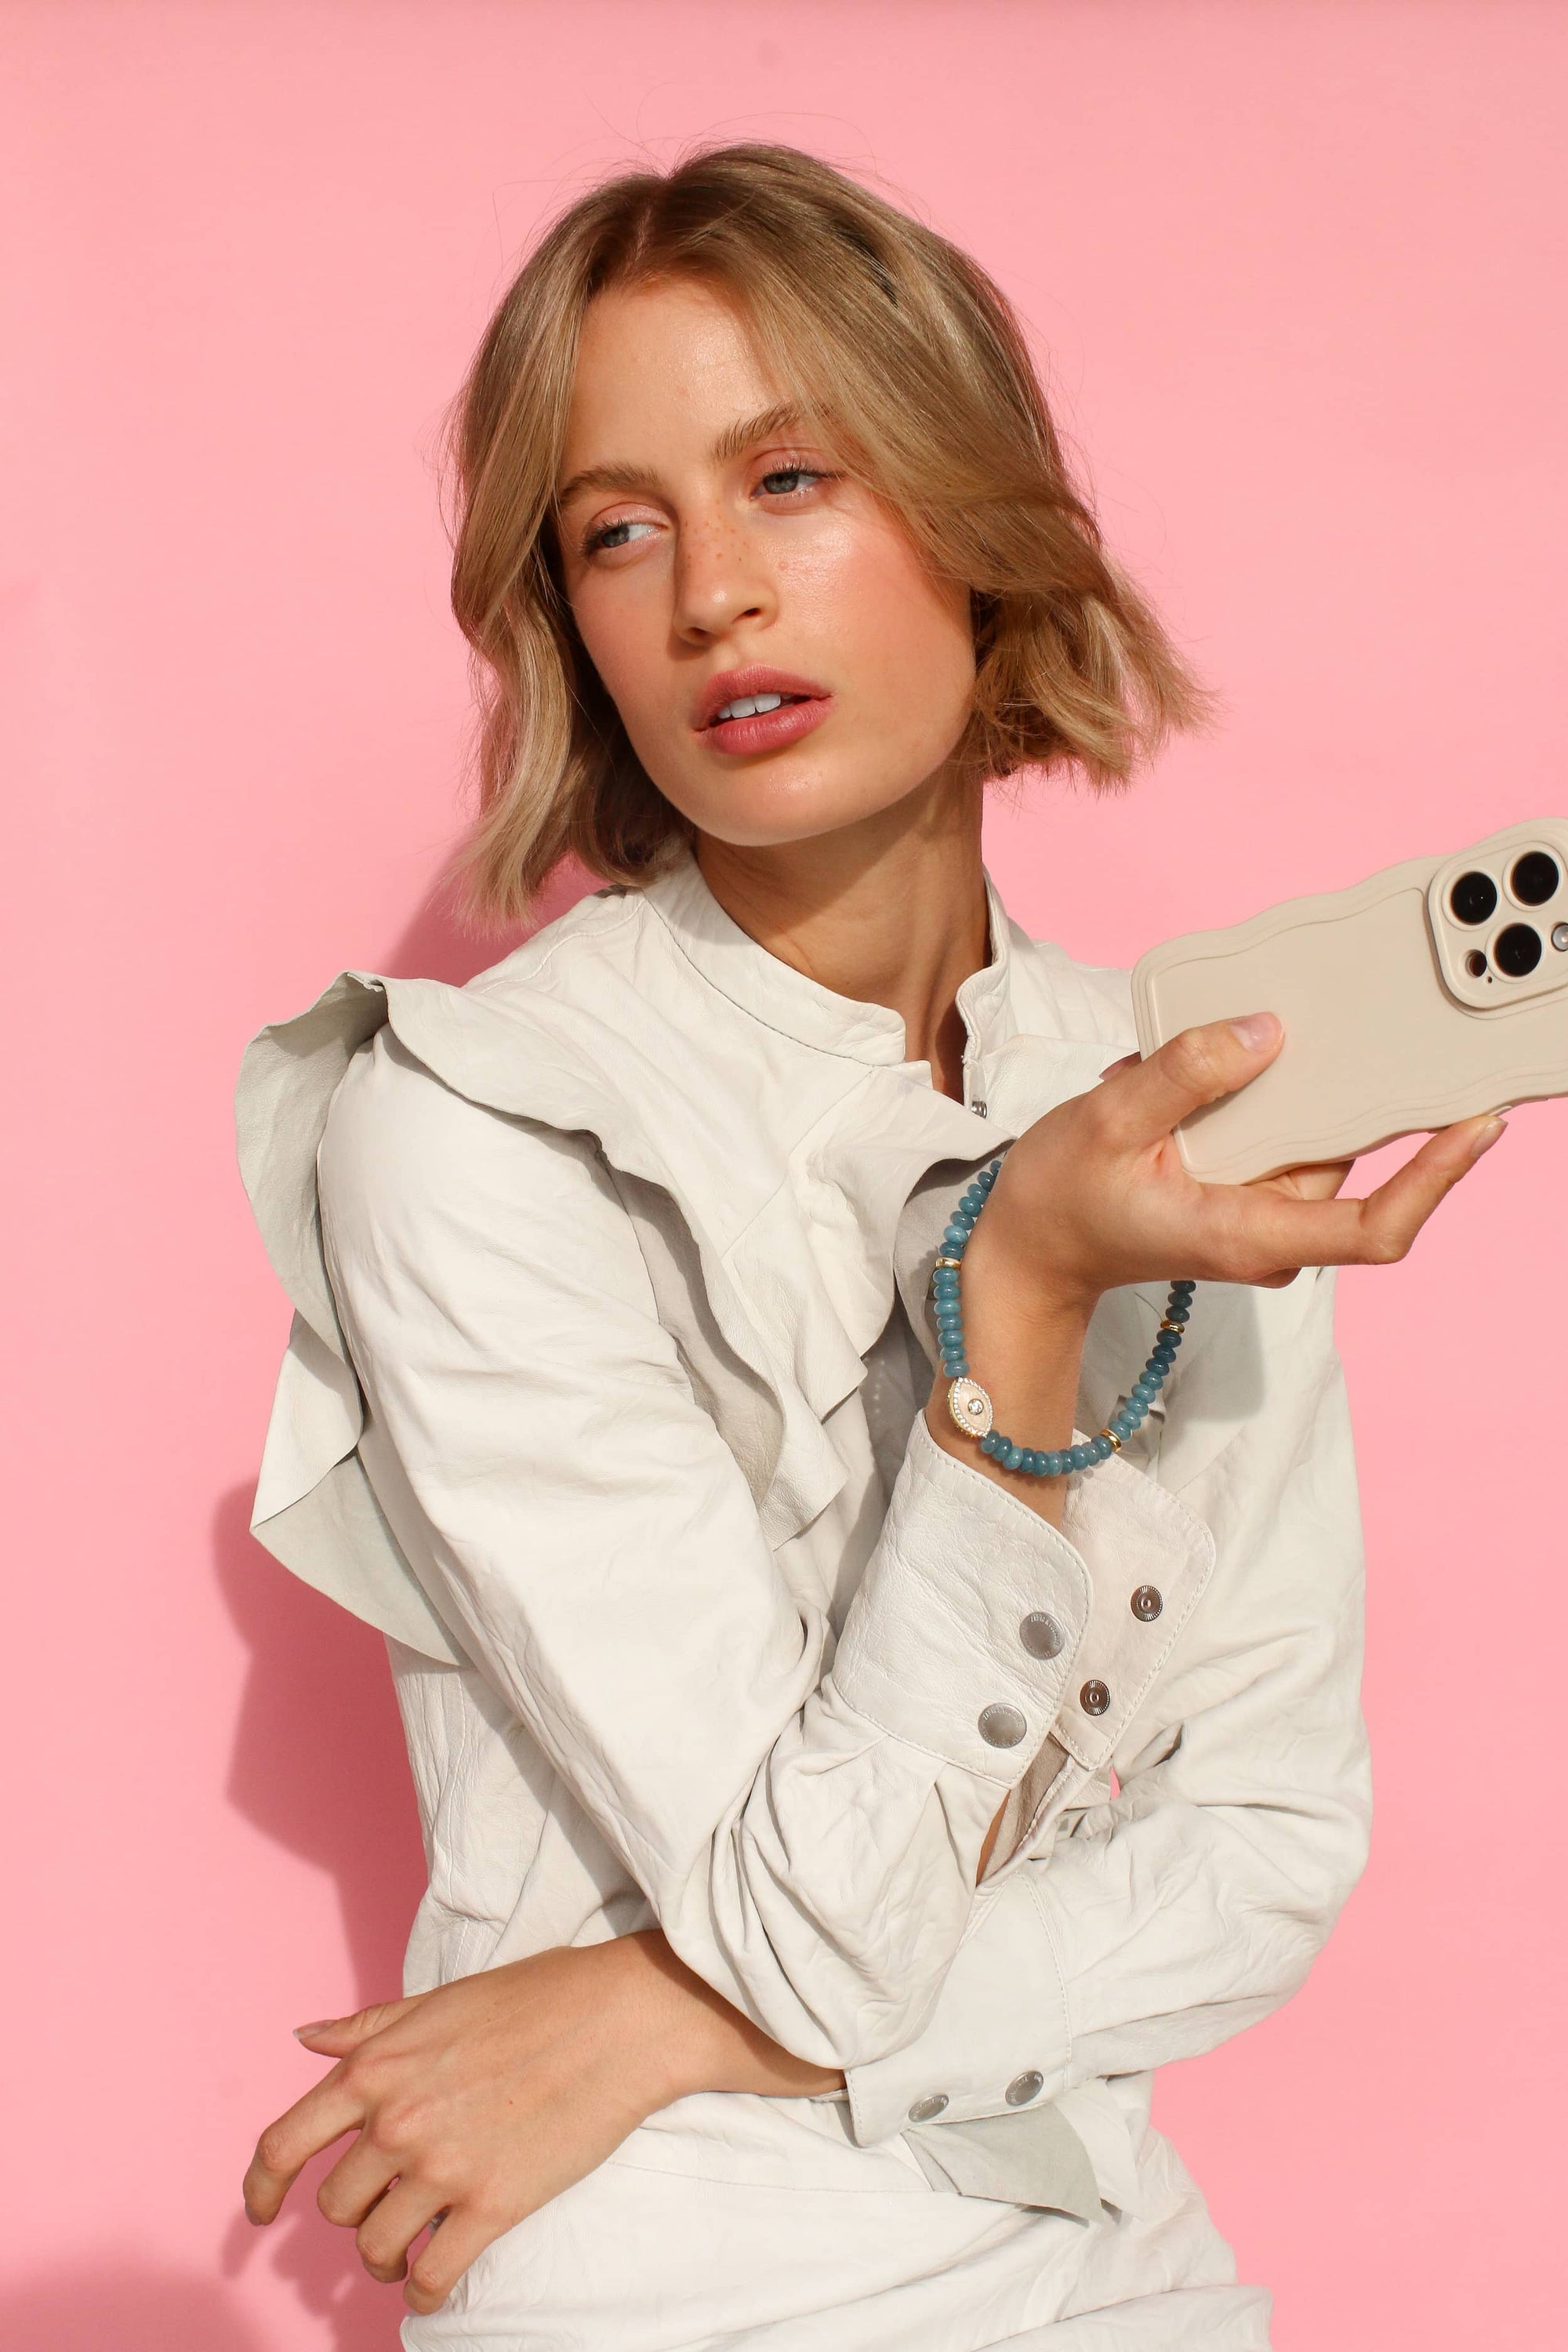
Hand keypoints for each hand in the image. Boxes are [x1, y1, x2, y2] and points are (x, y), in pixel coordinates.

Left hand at [241, 1933, 838, 2316]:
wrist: (620, 2019)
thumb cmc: (536, 1996)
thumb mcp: (438, 2001)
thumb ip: (366, 2029)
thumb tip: (304, 2039)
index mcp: (375, 2068)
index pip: (281, 2145)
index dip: (259, 2189)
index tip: (259, 2213)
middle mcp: (395, 2122)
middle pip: (334, 2204)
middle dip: (354, 2210)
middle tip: (385, 2205)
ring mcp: (440, 2168)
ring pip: (374, 2246)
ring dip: (384, 2254)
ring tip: (408, 2246)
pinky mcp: (489, 2206)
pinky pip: (428, 2276)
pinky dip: (423, 2288)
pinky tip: (435, 2277)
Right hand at [979, 1012, 1503, 1316]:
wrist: (1032, 1247)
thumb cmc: (1062, 1197)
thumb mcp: (1107, 1121)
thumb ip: (1185, 1075)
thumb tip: (1263, 1032)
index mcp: (1247, 1234)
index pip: (1373, 1227)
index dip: (1435, 1178)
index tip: (1477, 1124)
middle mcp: (1272, 1234)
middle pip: (1355, 1162)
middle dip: (1349, 1090)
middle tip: (1333, 1016)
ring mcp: (1264, 1217)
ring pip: (1318, 1139)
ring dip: (1282, 1087)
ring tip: (1187, 1067)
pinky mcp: (1251, 1194)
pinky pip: (1287, 1136)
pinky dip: (1260, 1096)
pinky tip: (1191, 1078)